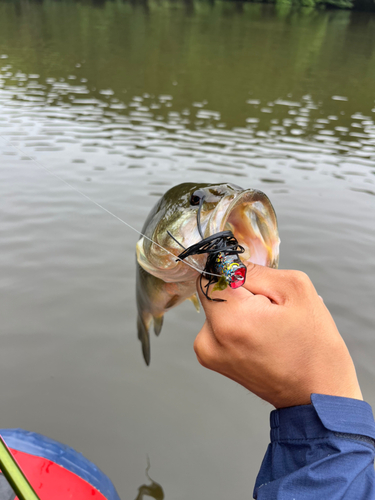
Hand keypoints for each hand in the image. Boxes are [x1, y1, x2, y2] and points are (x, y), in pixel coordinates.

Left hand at [194, 264, 362, 407]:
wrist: (315, 395)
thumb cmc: (313, 347)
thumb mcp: (296, 291)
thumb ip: (256, 270)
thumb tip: (229, 262)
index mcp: (230, 319)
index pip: (212, 272)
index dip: (234, 269)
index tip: (255, 281)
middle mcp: (209, 337)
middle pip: (213, 290)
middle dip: (239, 290)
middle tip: (268, 308)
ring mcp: (206, 351)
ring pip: (216, 307)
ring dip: (237, 307)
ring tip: (267, 327)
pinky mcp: (210, 359)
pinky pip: (217, 325)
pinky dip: (235, 323)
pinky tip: (258, 336)